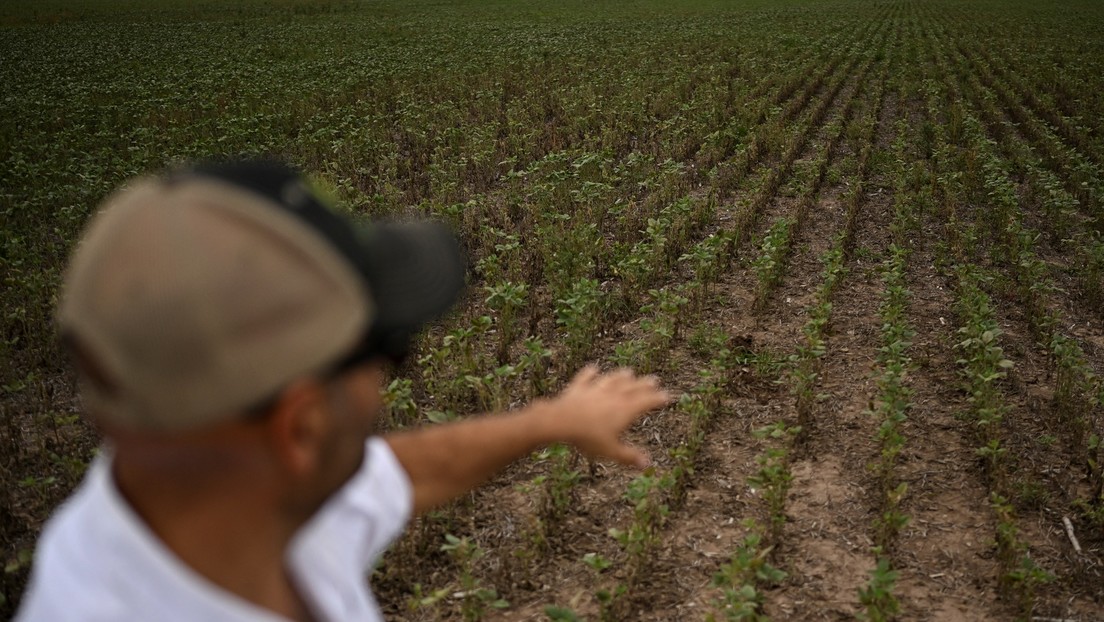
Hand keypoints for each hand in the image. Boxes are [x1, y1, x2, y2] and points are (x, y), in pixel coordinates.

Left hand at [546, 365, 670, 467]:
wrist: (561, 421)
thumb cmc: (588, 438)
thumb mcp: (611, 451)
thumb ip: (629, 456)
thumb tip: (647, 464)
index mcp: (625, 410)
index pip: (646, 402)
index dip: (657, 399)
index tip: (667, 396)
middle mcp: (613, 396)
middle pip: (632, 387)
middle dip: (644, 384)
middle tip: (654, 379)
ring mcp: (595, 389)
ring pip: (612, 380)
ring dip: (621, 375)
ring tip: (629, 372)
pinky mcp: (578, 388)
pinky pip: (586, 378)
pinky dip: (590, 373)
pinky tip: (593, 368)